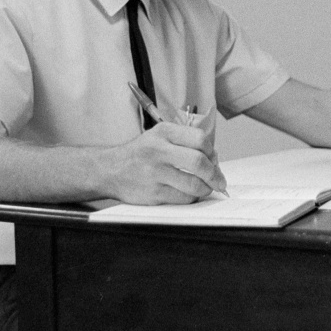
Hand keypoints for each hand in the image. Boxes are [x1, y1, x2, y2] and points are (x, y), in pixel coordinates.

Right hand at [103, 122, 226, 204]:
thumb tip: (214, 160)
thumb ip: (185, 143)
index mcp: (164, 132)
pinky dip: (192, 197)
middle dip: (215, 174)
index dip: (212, 152)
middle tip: (220, 181)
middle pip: (199, 162)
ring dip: (206, 188)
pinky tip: (190, 194)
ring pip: (193, 184)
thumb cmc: (141, 154)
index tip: (214, 160)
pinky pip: (183, 198)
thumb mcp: (159, 137)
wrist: (110, 170)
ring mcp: (155, 173)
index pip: (200, 139)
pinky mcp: (153, 192)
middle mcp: (158, 151)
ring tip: (206, 188)